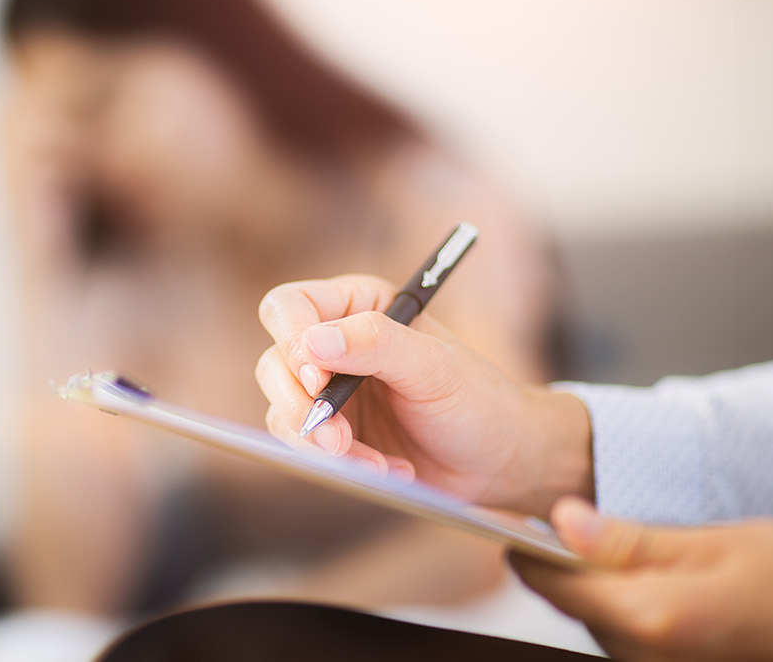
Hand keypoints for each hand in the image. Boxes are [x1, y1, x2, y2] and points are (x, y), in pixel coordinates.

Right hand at [255, 275, 590, 514]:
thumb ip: (376, 344)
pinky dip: (342, 464)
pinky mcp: (330, 431)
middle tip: (335, 439)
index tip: (318, 379)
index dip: (291, 341)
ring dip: (322, 443)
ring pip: (282, 409)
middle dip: (300, 404)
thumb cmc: (477, 400)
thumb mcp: (434, 366)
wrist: (498, 460)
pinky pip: (305, 446)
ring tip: (376, 465)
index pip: (289, 307)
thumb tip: (312, 342)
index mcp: (358, 305)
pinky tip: (387, 468)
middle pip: (274, 361)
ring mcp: (329, 390)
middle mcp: (335, 343)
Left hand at [514, 498, 772, 661]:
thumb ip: (633, 538)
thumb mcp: (718, 541)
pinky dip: (628, 607)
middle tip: (565, 517)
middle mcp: (645, 657)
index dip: (525, 548)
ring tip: (615, 543)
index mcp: (651, 618)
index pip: (555, 585)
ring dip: (599, 586)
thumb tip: (563, 522)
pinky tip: (654, 579)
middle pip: (573, 606)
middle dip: (565, 564)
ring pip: (600, 623)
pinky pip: (631, 638)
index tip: (507, 518)